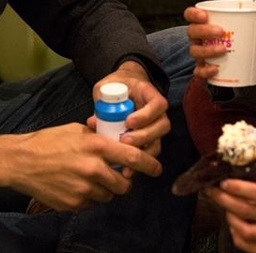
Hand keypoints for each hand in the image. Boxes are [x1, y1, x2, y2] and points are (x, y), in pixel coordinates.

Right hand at [0, 122, 162, 211]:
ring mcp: (83, 189)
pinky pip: (90, 203)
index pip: (133, 158)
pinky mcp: (73, 204)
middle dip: (125, 182)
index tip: (157, 168)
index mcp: (96, 147)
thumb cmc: (48, 142)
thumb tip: (117, 141)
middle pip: (124, 184)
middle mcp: (93, 169)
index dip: (150, 164)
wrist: (21, 162)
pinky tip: (76, 185)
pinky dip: (88, 197)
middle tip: (120, 177)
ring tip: (92, 179)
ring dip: (106, 190)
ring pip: (108, 196)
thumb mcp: (77, 132)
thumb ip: (99, 138)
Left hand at [86, 60, 170, 176]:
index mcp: (150, 94)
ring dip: (143, 153)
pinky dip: (138, 163)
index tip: (128, 121)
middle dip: (144, 137)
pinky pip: (149, 153)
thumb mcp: (107, 86)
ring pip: (158, 142)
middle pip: (162, 126)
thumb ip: (101, 101)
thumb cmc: (116, 85)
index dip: (146, 115)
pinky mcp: (149, 140)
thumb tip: (93, 122)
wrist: (125, 86)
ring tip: (126, 161)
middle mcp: (158, 112)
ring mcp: (155, 127)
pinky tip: (126, 170)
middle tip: (124, 140)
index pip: (158, 104)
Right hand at [183, 6, 255, 81]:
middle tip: (221, 31)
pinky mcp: (202, 69)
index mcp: (203, 23)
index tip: (205, 15)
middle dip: (204, 31)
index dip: (194, 14)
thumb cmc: (235, 37)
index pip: (190, 15)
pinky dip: (205, 71)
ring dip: (207, 50)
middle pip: (192, 32)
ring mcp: (198, 54)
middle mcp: (197, 38)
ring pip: (195, 51)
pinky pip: (198, 71)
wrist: (230, 57)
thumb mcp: (247, 27)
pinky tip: (216, 69)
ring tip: (223, 49)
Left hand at [205, 156, 255, 252]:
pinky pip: (253, 248)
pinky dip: (239, 237)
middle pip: (248, 212)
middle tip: (213, 191)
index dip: (236, 187)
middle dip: (225, 200)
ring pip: (248, 233)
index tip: (222, 181)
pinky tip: (235, 224)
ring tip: (225, 207)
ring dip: (230, 219)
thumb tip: (243, 155)